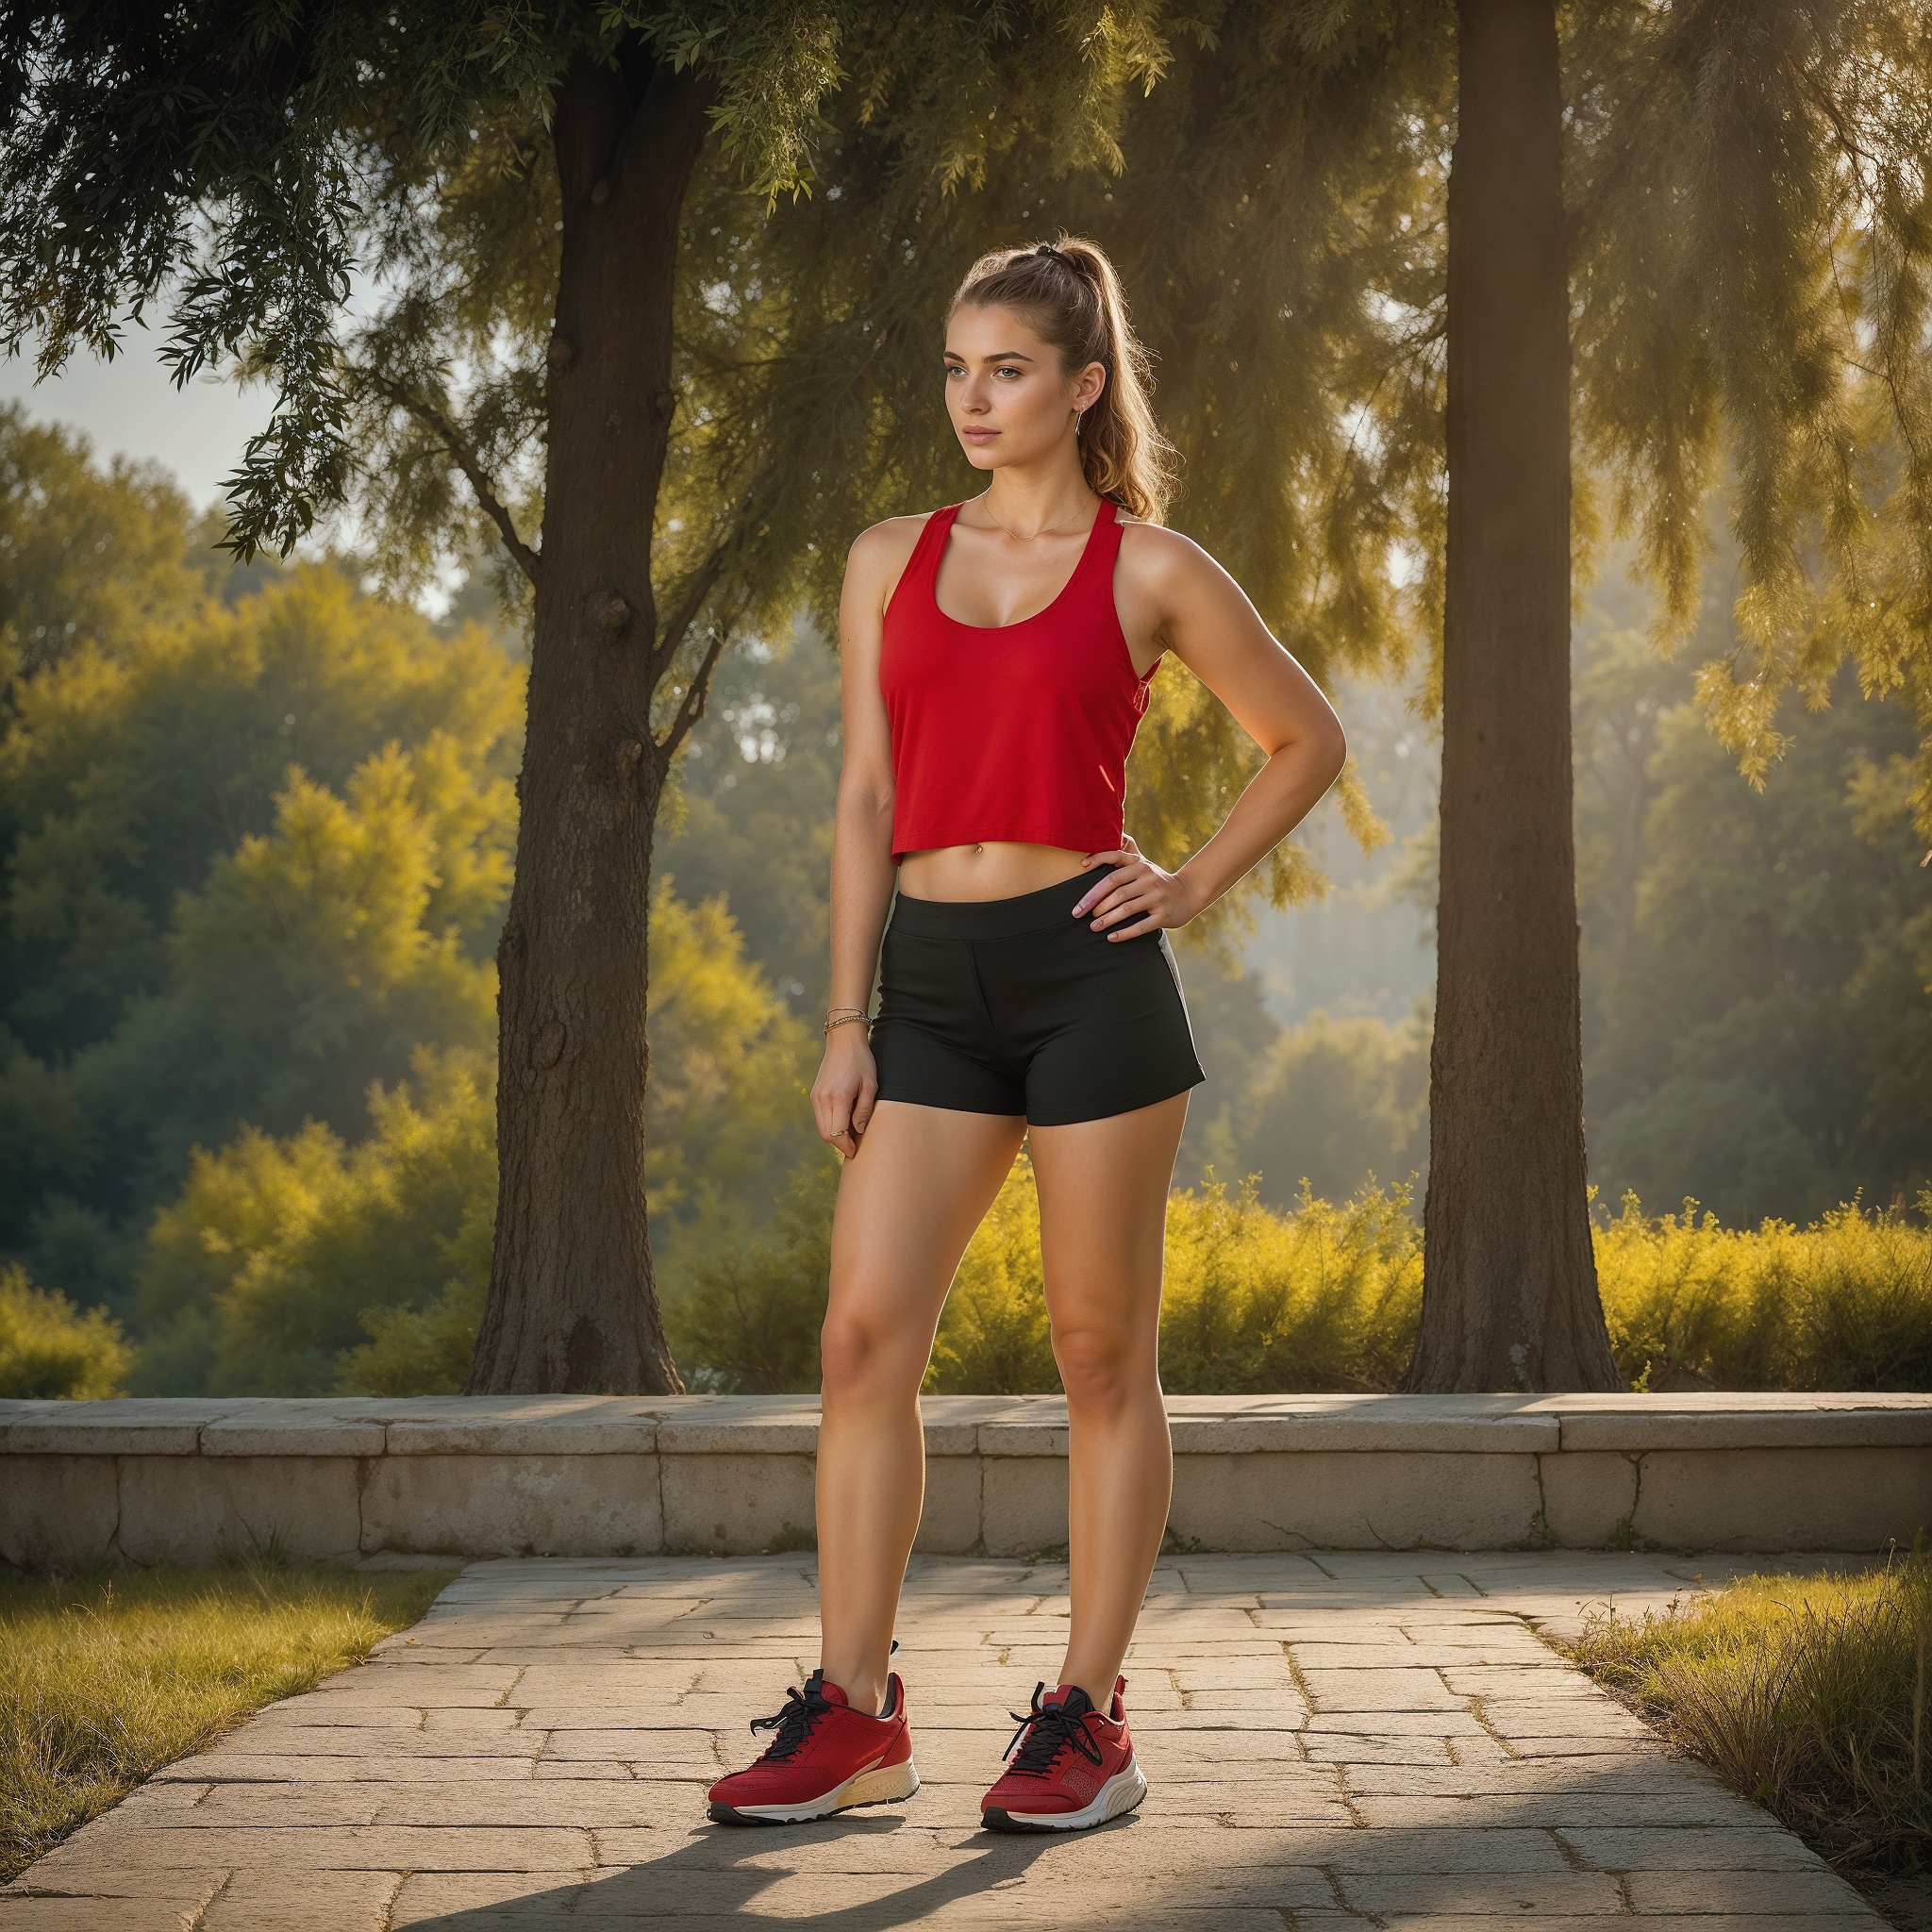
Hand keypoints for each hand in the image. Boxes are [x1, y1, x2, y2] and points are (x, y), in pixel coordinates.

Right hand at [812, 1028, 877, 1158]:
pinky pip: (820, 1117)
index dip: (845, 1146)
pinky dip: (830, 1124)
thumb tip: (857, 1130)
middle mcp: (823, 1099)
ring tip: (851, 1133)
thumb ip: (864, 1110)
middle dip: (839, 1144)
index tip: (855, 1151)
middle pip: (826, 1134)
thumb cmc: (861, 1060)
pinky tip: (843, 1120)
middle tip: (854, 1145)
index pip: (836, 1133)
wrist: (843, 1040)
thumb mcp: (870, 1085)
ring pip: (821, 1127)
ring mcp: (816, 1096)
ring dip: (834, 1135)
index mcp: (838, 1097)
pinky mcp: (814, 1094)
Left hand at [1071, 833, 1201, 938]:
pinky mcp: (1163, 915)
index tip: (1080, 868)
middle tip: (1079, 913)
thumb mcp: (1144, 866)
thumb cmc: (1157, 881)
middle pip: (1116, 890)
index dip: (1097, 860)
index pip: (1115, 859)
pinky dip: (1124, 933)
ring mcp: (1157, 896)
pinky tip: (1111, 938)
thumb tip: (1091, 855)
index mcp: (1140, 865)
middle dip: (1094, 902)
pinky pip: (1140, 926)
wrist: (1189, 894)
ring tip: (1093, 927)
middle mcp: (1148, 878)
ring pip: (1126, 909)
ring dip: (1106, 919)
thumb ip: (1123, 859)